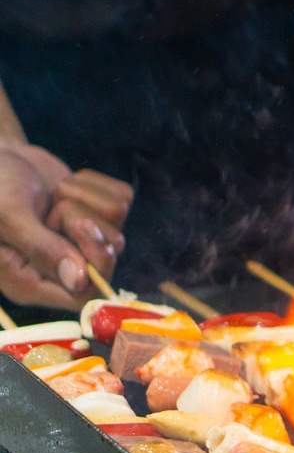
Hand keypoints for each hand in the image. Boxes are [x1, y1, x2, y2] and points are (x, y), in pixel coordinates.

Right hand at [0, 145, 129, 309]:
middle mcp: (60, 268)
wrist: (0, 155)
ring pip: (117, 231)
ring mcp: (83, 243)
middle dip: (88, 227)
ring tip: (53, 196)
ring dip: (86, 203)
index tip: (84, 230)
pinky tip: (66, 184)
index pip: (83, 297)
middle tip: (59, 206)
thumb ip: (42, 249)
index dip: (95, 266)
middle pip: (107, 263)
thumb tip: (79, 282)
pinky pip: (122, 201)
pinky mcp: (98, 216)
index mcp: (31, 281)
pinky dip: (95, 186)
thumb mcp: (8, 216)